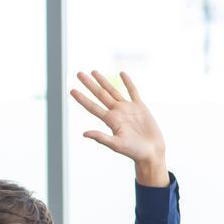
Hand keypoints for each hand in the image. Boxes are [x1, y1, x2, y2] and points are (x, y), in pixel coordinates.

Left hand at [70, 70, 168, 184]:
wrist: (152, 152)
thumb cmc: (134, 152)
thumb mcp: (117, 145)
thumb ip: (101, 138)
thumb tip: (84, 133)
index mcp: (110, 121)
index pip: (92, 107)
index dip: (82, 99)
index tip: (71, 90)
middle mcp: (117, 112)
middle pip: (100, 95)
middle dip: (89, 84)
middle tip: (78, 73)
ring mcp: (128, 109)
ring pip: (113, 91)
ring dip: (103, 81)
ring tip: (93, 71)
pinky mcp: (140, 107)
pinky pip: (132, 91)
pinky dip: (128, 82)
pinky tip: (121, 73)